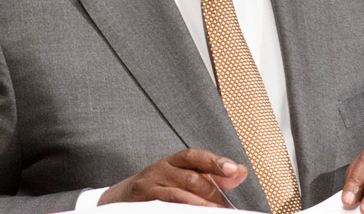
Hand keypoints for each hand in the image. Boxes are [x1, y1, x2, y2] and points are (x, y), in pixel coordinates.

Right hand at [98, 148, 247, 207]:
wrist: (123, 198)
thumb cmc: (160, 186)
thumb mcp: (184, 176)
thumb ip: (212, 175)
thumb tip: (240, 171)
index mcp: (173, 161)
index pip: (195, 156)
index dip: (215, 161)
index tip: (233, 169)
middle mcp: (161, 169)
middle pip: (191, 178)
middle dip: (212, 192)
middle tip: (225, 205)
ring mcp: (151, 186)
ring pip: (180, 194)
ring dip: (201, 205)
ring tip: (215, 211)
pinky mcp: (144, 202)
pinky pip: (166, 205)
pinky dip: (183, 209)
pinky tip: (193, 212)